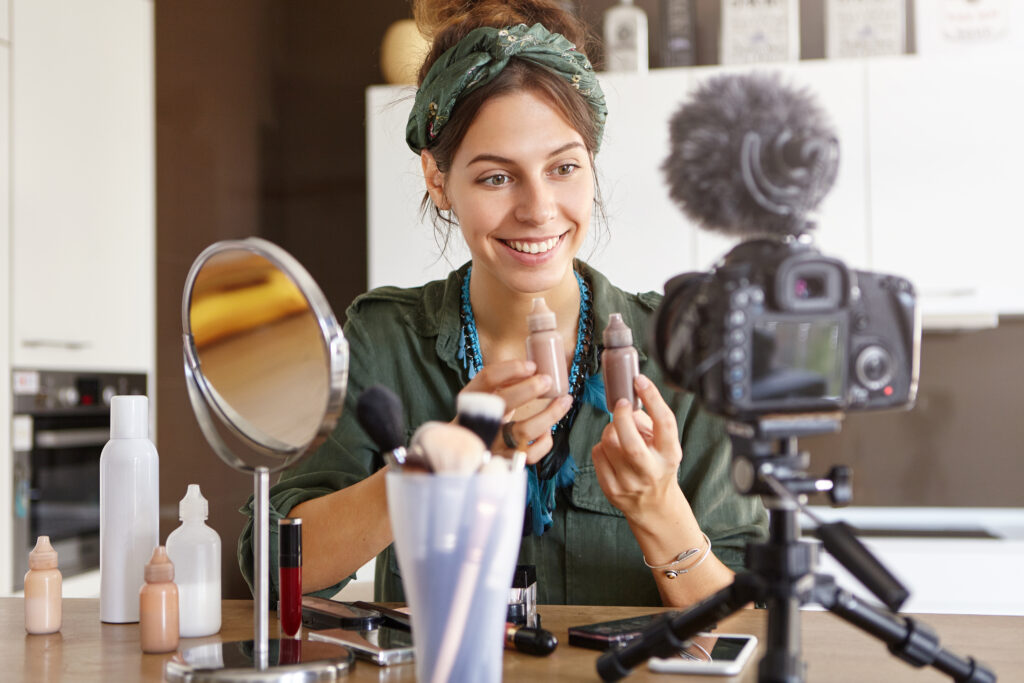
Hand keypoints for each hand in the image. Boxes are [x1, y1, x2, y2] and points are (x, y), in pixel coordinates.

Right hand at [459, 359, 572, 463]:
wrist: (468, 452)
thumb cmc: (488, 416)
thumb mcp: (488, 395)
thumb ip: (505, 382)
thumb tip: (535, 369)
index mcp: (470, 399)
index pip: (487, 378)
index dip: (511, 369)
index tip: (532, 366)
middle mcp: (477, 422)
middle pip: (503, 403)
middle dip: (529, 389)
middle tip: (547, 381)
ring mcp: (491, 445)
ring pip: (522, 432)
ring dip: (548, 415)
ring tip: (564, 401)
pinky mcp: (504, 462)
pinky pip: (529, 454)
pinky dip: (543, 442)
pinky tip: (548, 431)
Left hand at [591, 374, 683, 520]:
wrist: (653, 505)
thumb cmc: (658, 464)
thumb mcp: (664, 443)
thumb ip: (649, 421)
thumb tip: (628, 401)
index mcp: (670, 455)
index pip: (664, 423)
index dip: (652, 398)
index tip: (640, 380)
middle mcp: (651, 470)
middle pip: (629, 441)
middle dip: (621, 416)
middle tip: (622, 404)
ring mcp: (629, 482)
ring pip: (608, 443)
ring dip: (610, 430)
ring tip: (619, 432)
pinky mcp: (611, 488)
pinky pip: (597, 454)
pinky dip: (601, 445)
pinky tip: (612, 450)